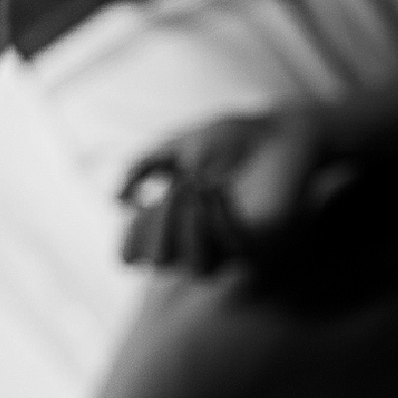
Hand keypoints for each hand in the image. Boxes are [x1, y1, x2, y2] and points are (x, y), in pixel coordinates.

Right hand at [118, 105, 336, 271]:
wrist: (281, 129)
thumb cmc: (232, 138)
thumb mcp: (177, 146)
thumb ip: (141, 166)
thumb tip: (117, 200)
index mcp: (174, 224)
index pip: (134, 256)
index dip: (130, 236)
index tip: (141, 204)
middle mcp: (199, 242)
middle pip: (160, 263)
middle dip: (160, 225)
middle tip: (181, 186)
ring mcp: (231, 247)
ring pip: (196, 267)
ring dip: (189, 229)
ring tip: (199, 189)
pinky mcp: (264, 245)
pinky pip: (233, 251)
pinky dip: (219, 222)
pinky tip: (218, 192)